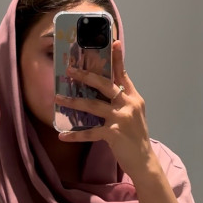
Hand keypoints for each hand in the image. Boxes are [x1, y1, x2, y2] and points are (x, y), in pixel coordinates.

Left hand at [54, 40, 152, 179]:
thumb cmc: (136, 136)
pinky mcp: (114, 134)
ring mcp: (121, 119)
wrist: (144, 161)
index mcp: (133, 97)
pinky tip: (63, 136)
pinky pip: (90, 133)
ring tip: (58, 98)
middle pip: (105, 85)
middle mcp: (128, 105)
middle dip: (86, 76)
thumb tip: (108, 88)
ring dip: (74, 102)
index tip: (113, 41)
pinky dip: (75, 135)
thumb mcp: (133, 113)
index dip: (117, 58)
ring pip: (94, 106)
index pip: (123, 74)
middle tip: (70, 70)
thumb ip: (122, 100)